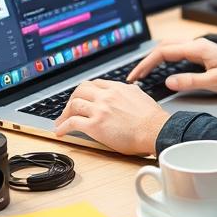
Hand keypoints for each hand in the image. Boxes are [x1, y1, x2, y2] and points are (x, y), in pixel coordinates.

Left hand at [53, 79, 168, 154]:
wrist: (156, 130)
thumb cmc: (152, 119)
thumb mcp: (140, 96)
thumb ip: (130, 91)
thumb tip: (130, 89)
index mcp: (117, 88)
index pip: (94, 84)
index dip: (85, 92)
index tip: (82, 98)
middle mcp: (106, 96)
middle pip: (80, 91)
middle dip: (72, 99)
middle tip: (69, 109)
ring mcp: (99, 109)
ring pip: (74, 104)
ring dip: (65, 113)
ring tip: (61, 122)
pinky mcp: (95, 125)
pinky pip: (72, 123)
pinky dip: (63, 127)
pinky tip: (61, 132)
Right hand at [129, 37, 216, 94]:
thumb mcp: (215, 82)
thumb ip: (191, 81)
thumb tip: (169, 82)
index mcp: (197, 48)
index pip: (163, 52)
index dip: (146, 64)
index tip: (136, 75)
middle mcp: (195, 44)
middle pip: (162, 47)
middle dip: (146, 60)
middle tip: (134, 76)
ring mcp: (197, 46)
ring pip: (168, 47)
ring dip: (154, 58)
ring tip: (143, 72)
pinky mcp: (200, 51)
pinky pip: (176, 50)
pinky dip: (163, 58)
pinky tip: (160, 67)